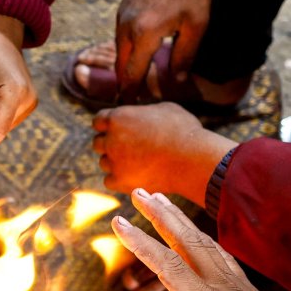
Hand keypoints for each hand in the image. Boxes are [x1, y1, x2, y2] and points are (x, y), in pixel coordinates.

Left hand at [93, 103, 235, 196]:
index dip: (107, 125)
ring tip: (137, 162)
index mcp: (119, 117)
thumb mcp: (164, 110)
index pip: (98, 120)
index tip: (116, 130)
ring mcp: (114, 161)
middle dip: (110, 144)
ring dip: (116, 162)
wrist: (192, 160)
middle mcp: (111, 139)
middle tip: (126, 148)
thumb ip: (144, 112)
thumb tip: (141, 116)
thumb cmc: (184, 131)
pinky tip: (133, 176)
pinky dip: (119, 179)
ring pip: (104, 163)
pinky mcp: (120, 181)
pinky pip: (109, 181)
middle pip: (98, 143)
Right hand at [111, 189, 290, 290]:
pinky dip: (201, 238)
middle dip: (159, 215)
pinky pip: (220, 255)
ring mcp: (239, 289)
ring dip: (179, 220)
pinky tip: (197, 236)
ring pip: (204, 244)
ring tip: (160, 201)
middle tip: (137, 191)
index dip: (140, 243)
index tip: (117, 222)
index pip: (169, 267)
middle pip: (186, 242)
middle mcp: (225, 290)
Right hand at [115, 0, 214, 96]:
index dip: (132, 94)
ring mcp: (122, 17)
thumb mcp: (196, 26)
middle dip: (125, 86)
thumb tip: (176, 82)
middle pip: (121, 67)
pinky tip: (137, 59)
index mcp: (144, 34)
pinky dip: (126, 54)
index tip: (131, 109)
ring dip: (125, 70)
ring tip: (135, 86)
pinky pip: (121, 39)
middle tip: (131, 104)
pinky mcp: (123, 9)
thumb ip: (185, 57)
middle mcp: (127, 27)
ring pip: (119, 53)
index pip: (132, 74)